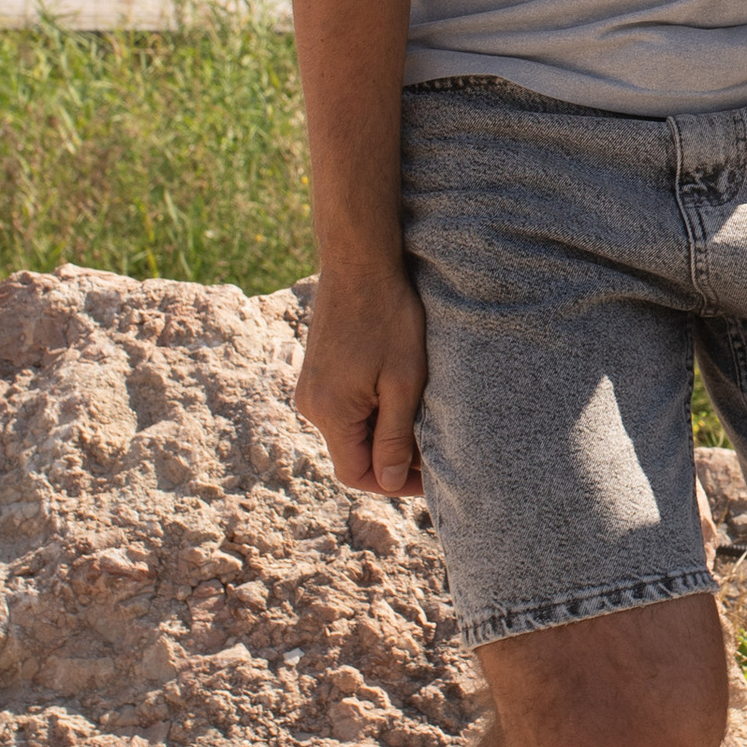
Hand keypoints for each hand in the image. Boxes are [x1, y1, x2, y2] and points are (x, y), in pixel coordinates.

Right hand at [294, 259, 429, 499]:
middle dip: (393, 458)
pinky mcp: (319, 372)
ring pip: (352, 430)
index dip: (393, 483)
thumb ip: (393, 436)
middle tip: (435, 449)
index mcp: (329, 412)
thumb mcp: (403, 381)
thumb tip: (386, 480)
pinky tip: (401, 393)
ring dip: (386, 432)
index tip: (430, 476)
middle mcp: (311, 405)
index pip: (356, 474)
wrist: (359, 263)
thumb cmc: (388, 317)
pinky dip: (374, 410)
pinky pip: (346, 408)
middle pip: (353, 454)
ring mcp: (312, 387)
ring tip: (422, 417)